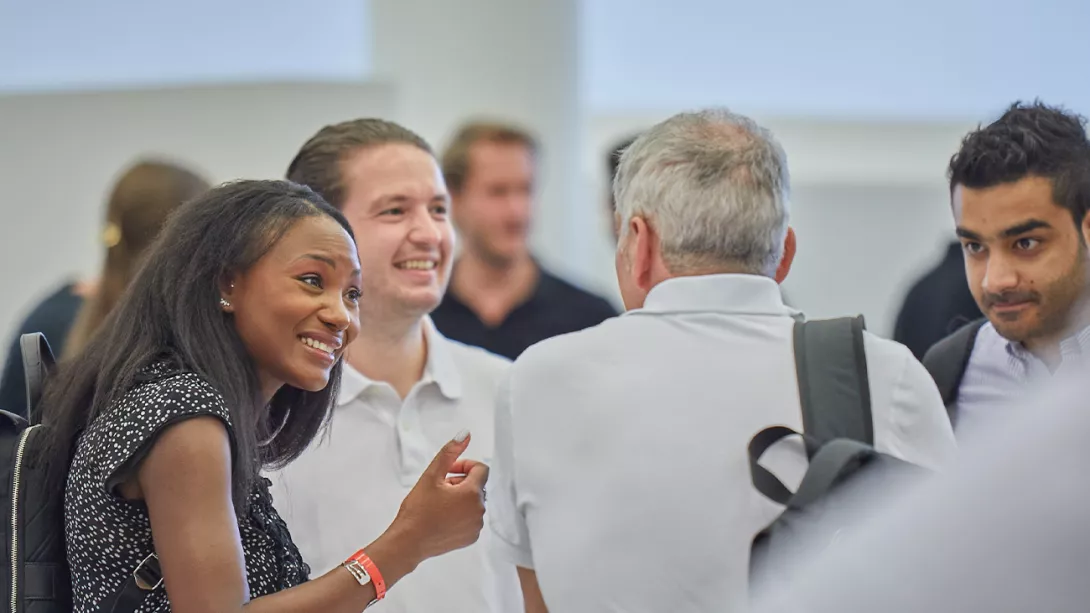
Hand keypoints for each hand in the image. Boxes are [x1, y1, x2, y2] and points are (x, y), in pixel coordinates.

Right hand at [389, 430, 488, 561]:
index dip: (464, 465)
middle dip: (460, 482)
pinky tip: (442, 517)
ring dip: (460, 498)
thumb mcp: (431, 476)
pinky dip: (461, 514)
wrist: (408, 542)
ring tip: (439, 503)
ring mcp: (476, 526)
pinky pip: (471, 518)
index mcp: (472, 493)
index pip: (480, 469)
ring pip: (473, 502)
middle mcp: (479, 510)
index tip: (448, 471)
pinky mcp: (471, 537)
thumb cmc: (417, 510)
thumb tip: (465, 434)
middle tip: (438, 488)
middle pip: (476, 486)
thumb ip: (450, 453)